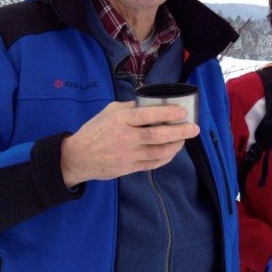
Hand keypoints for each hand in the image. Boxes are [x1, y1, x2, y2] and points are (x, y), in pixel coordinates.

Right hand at [60, 101, 198, 186]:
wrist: (77, 157)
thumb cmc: (94, 130)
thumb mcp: (109, 111)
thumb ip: (130, 107)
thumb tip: (150, 103)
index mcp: (120, 120)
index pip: (147, 115)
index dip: (167, 114)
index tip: (182, 112)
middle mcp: (126, 138)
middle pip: (157, 136)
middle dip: (179, 132)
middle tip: (194, 128)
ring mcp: (128, 155)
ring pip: (158, 152)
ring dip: (176, 146)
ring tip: (185, 139)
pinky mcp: (129, 168)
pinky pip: (153, 164)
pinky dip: (166, 158)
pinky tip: (172, 151)